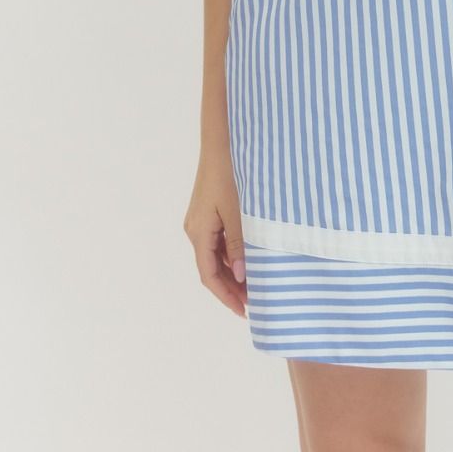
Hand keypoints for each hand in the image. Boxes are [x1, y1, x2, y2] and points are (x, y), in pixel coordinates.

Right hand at [183, 147, 247, 317]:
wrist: (221, 140)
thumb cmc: (230, 172)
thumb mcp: (238, 211)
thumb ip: (239, 244)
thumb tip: (241, 276)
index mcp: (198, 231)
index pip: (209, 275)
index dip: (226, 296)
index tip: (244, 311)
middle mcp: (196, 228)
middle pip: (211, 268)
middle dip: (232, 287)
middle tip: (256, 302)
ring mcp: (201, 219)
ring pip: (216, 256)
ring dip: (233, 272)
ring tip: (256, 285)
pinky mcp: (209, 210)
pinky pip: (219, 241)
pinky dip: (233, 255)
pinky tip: (250, 259)